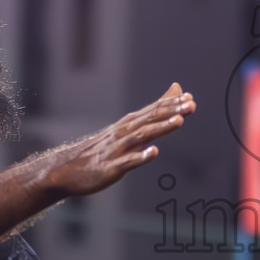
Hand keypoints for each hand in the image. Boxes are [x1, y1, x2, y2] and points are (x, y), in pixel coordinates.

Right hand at [44, 84, 194, 196]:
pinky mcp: (112, 167)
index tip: (191, 98)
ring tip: (179, 122)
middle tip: (191, 105)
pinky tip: (154, 152)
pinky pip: (128, 162)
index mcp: (129, 124)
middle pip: (150, 119)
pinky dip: (141, 156)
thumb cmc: (104, 148)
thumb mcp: (128, 128)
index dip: (172, 104)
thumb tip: (176, 89)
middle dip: (171, 112)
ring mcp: (117, 149)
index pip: (153, 110)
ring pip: (142, 136)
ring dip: (160, 128)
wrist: (69, 170)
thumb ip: (154, 110)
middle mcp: (124, 133)